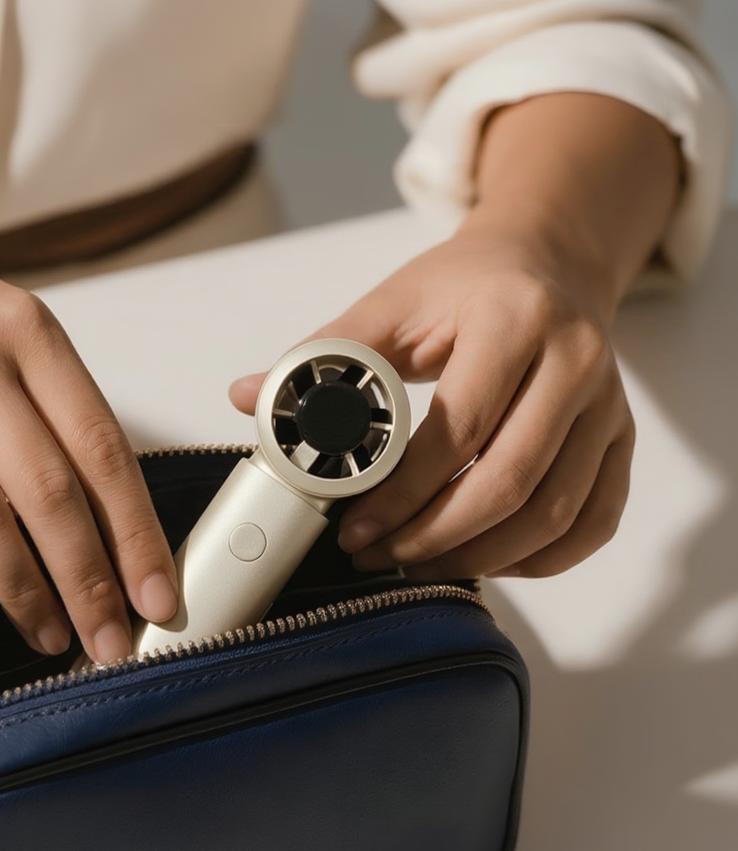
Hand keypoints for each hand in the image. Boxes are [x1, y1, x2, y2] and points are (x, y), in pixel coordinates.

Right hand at [0, 179, 176, 660]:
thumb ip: (55, 411)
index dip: (136, 533)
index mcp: (29, 330)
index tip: (156, 594)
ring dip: (22, 589)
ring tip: (47, 631)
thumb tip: (109, 523)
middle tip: (108, 638)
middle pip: (48, 491)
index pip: (102, 447)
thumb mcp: (5, 331)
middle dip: (87, 580)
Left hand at [229, 226, 635, 579]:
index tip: (356, 528)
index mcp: (515, 319)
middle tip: (381, 556)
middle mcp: (577, 363)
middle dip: (435, 537)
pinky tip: (486, 560)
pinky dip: (540, 558)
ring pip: (555, 514)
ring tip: (418, 564)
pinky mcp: (621, 440)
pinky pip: (594, 522)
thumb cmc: (466, 286)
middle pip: (511, 482)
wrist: (546, 265)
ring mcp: (609, 406)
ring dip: (481, 557)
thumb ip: (324, 354)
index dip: (402, 493)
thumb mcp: (393, 304)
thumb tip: (249, 397)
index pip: (458, 428)